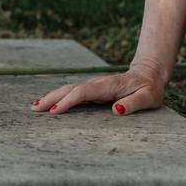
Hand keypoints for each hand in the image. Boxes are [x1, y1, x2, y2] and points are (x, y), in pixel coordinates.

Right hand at [30, 64, 167, 115]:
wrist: (149, 74)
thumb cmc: (149, 89)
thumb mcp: (148, 98)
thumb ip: (133, 104)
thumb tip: (115, 111)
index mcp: (108, 86)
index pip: (84, 92)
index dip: (68, 101)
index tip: (54, 111)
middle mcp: (97, 84)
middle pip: (71, 89)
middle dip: (52, 98)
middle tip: (35, 109)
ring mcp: (94, 87)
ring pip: (69, 90)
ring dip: (52, 97)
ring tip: (35, 106)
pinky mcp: (93, 91)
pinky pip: (73, 94)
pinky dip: (59, 98)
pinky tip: (49, 104)